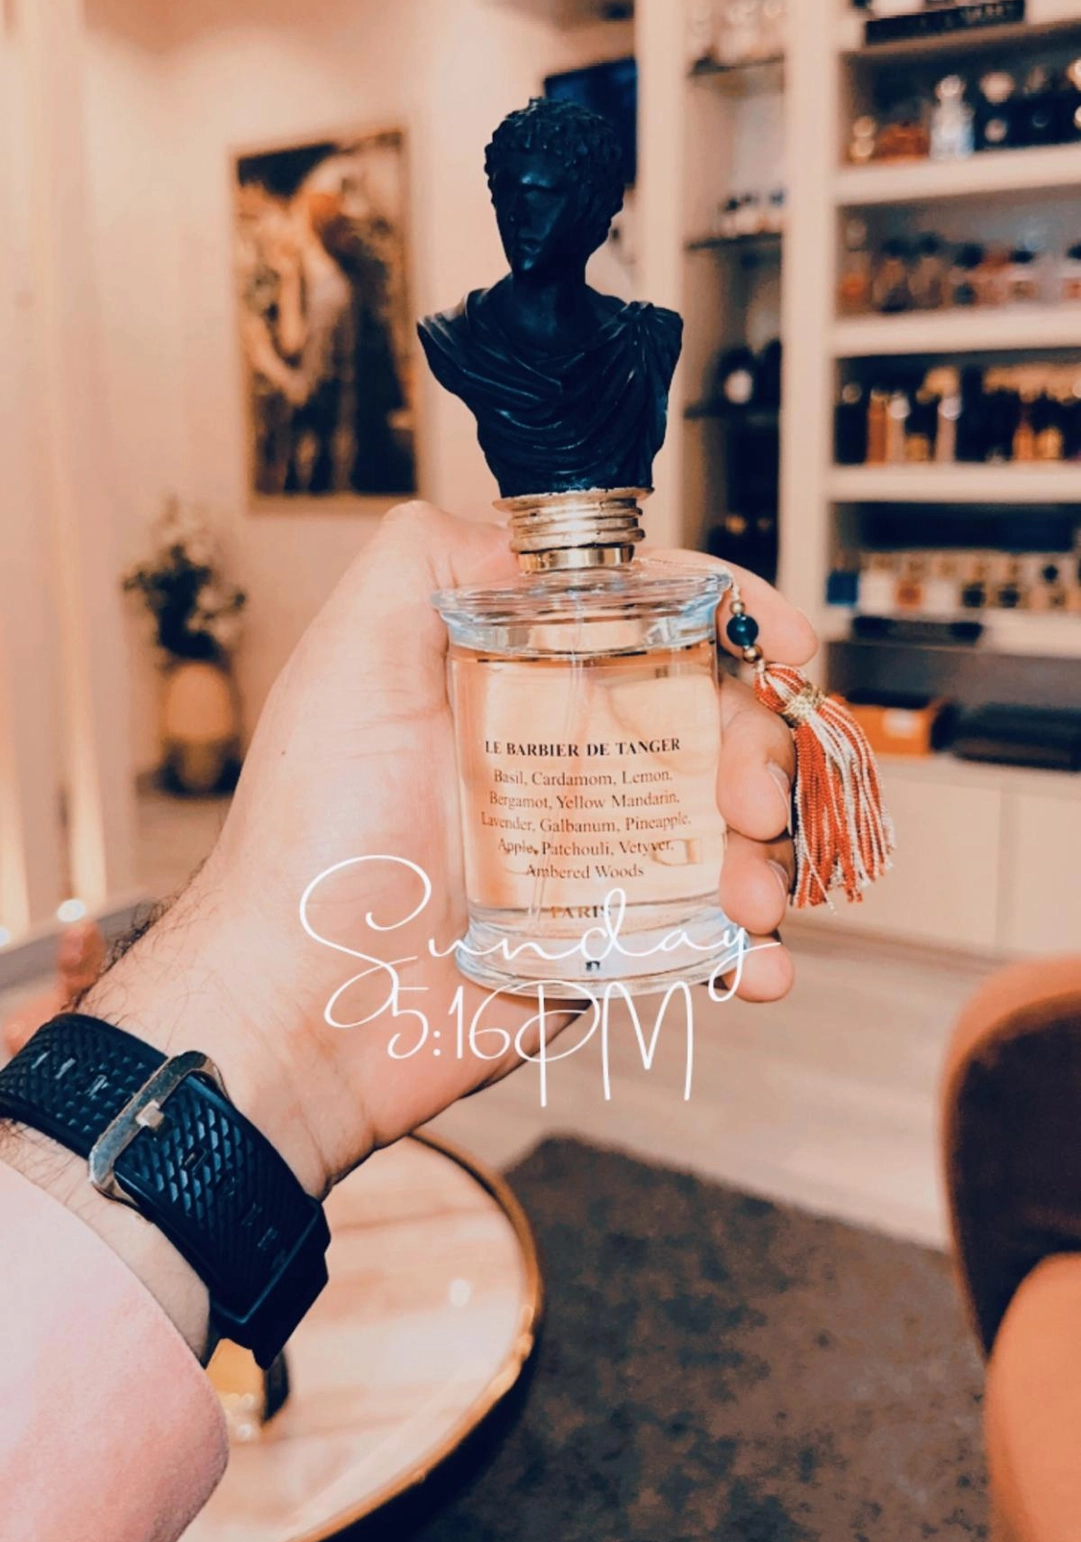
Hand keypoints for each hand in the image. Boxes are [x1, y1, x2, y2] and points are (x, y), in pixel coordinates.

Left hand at [86, 504, 816, 1208]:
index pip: (648, 621)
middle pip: (711, 722)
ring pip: (727, 830)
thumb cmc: (310, 838)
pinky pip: (706, 939)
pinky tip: (752, 964)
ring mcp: (588, 856)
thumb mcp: (348, 660)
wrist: (296, 1011)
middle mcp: (561, 761)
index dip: (729, 617)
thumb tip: (528, 530)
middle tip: (752, 794)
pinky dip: (751, 951)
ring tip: (751, 894)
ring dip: (770, 852)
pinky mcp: (601, 945)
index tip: (784, 641)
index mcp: (516, 684)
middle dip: (762, 746)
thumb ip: (425, 561)